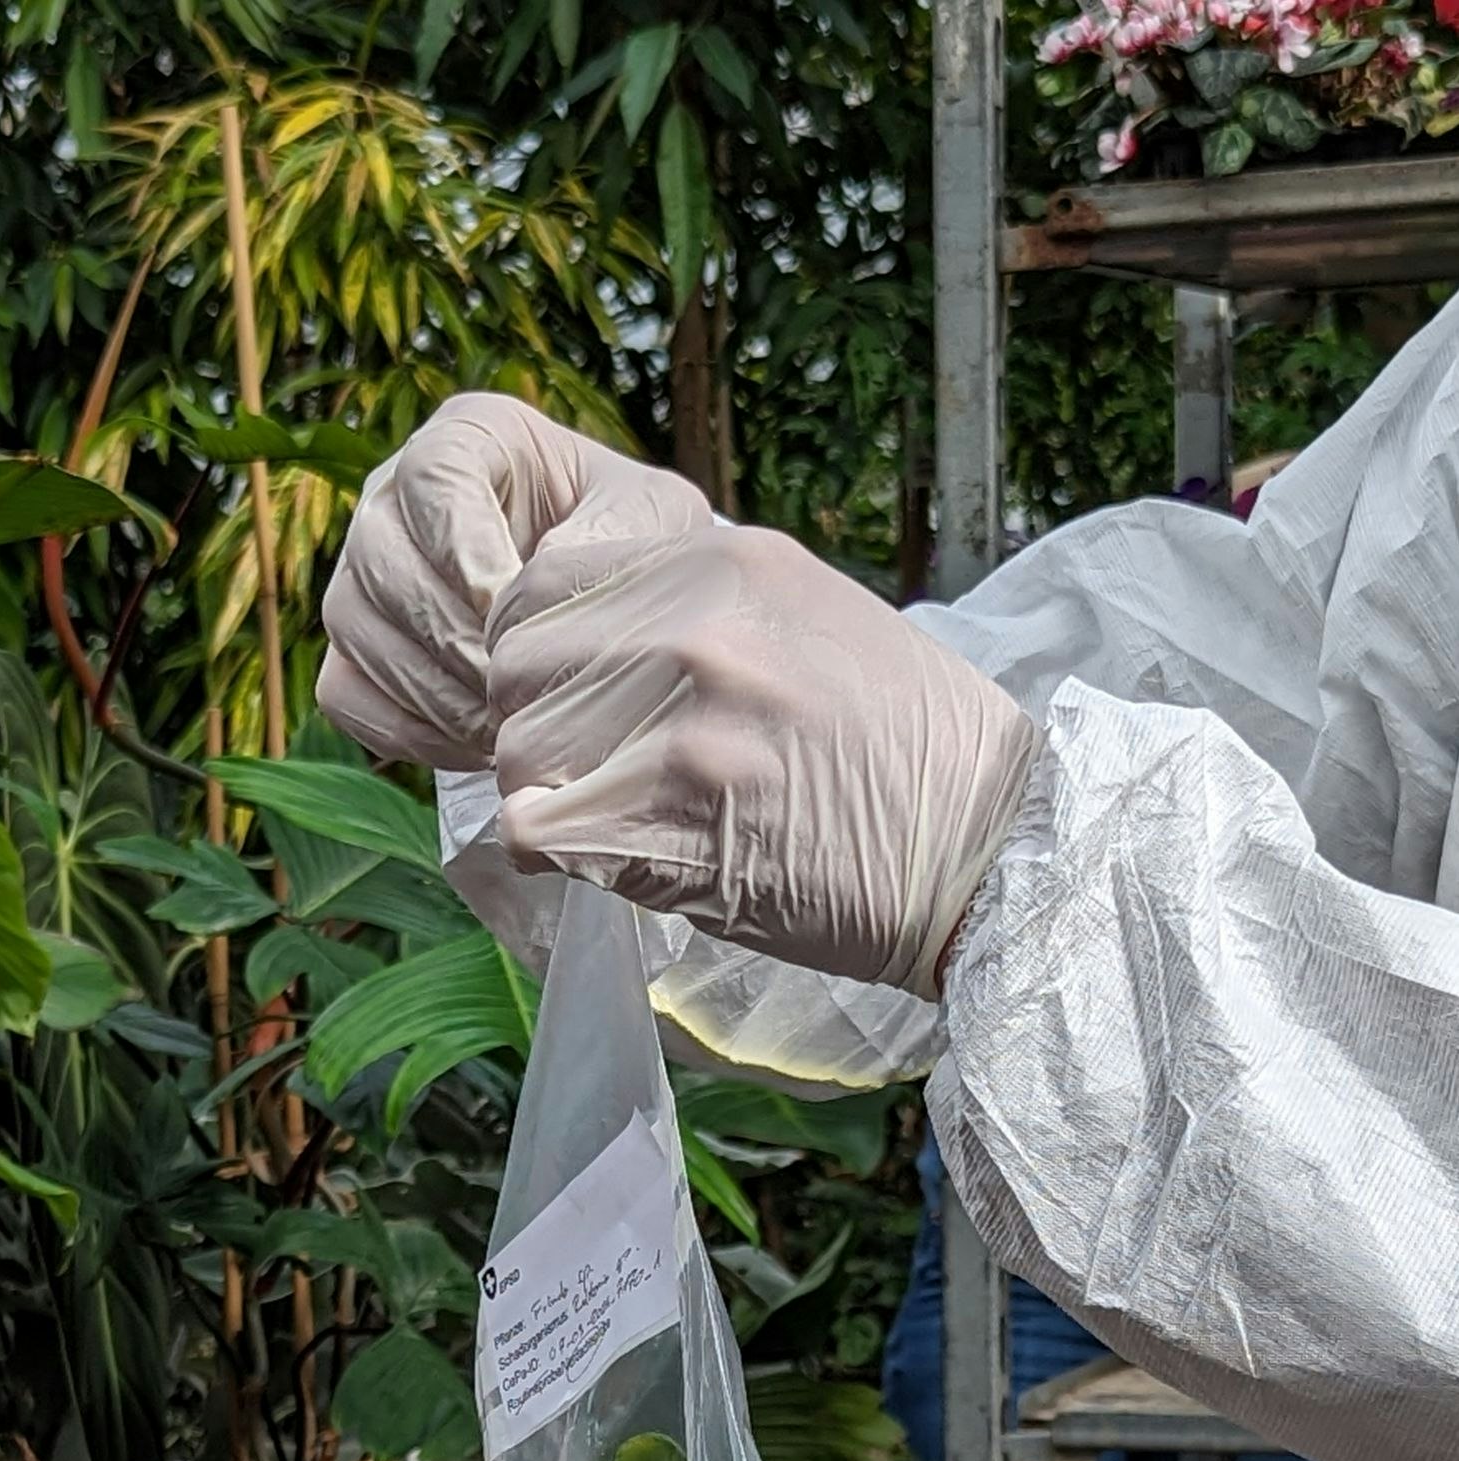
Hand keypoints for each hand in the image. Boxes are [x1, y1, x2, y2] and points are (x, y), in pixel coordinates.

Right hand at [320, 398, 707, 772]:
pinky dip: (408, 730)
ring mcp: (358, 576)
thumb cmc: (627, 541)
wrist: (605, 602)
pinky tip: (476, 745)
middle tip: (513, 690)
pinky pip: (347, 695)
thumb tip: (523, 593)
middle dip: (450, 638)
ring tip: (506, 728)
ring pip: (356, 632)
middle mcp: (392, 498)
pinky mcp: (348, 650)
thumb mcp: (648, 519)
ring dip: (432, 692)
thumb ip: (606, 536)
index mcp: (467, 437)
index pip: (433, 477)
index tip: (508, 608)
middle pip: (382, 562)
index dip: (463, 547)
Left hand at [484, 499, 1039, 995]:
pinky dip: (551, 858)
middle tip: (589, 773)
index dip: (531, 650)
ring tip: (616, 819)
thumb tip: (579, 636)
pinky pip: (533, 830)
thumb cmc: (898, 746)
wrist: (985, 841)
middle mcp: (691, 622)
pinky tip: (608, 861)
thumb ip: (690, 610)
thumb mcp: (801, 618)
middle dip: (533, 727)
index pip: (538, 582)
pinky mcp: (667, 814)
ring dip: (546, 797)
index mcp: (720, 559)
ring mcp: (677, 716)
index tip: (565, 698)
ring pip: (516, 753)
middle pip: (512, 670)